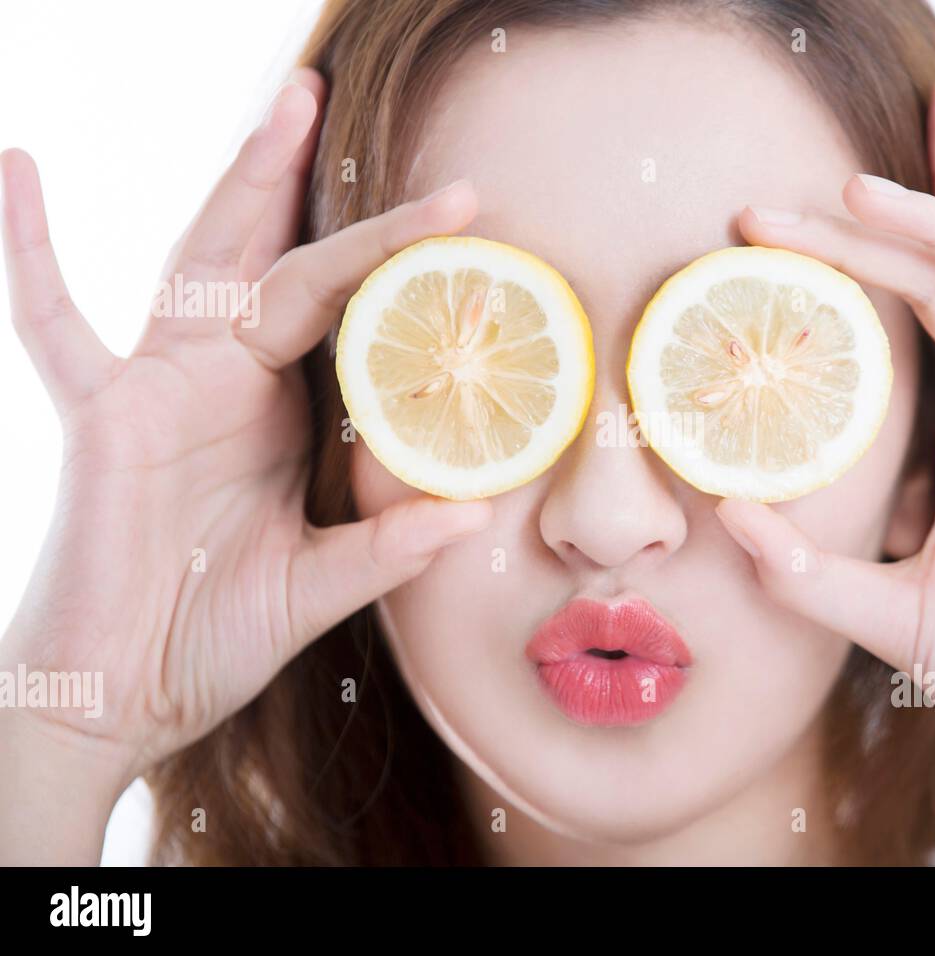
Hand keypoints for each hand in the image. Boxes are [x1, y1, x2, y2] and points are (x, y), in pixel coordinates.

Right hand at [0, 69, 489, 820]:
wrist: (123, 695)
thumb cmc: (213, 636)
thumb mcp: (319, 587)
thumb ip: (386, 550)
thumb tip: (475, 515)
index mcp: (279, 411)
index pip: (341, 309)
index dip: (393, 258)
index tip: (463, 211)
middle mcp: (224, 382)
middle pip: (274, 255)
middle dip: (303, 177)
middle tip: (330, 93)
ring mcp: (159, 389)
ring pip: (202, 262)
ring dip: (240, 184)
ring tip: (281, 107)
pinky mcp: (100, 417)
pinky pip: (54, 324)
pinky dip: (33, 252)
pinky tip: (17, 168)